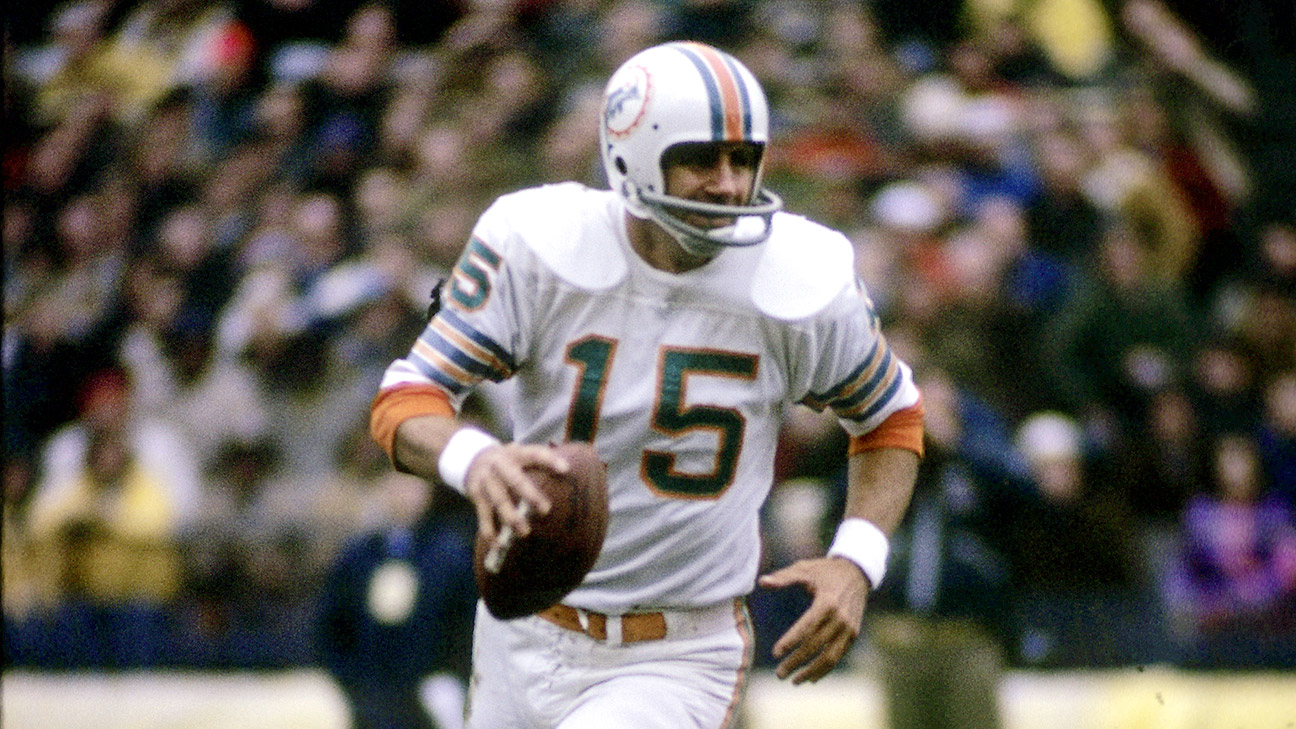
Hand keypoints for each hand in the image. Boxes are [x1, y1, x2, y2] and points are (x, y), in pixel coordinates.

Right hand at [463, 443, 566, 543]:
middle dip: (530, 495)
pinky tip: (497, 544)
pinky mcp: (476, 495)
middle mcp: (499, 465)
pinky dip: (489, 530)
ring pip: (499, 500)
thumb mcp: (520, 454)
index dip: (549, 460)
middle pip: (515, 480)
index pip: (534, 454)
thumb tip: (567, 472)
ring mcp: (486, 480)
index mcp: (515, 453)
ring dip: (511, 517)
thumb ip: (539, 461)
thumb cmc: (507, 461)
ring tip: (524, 532)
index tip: (566, 469)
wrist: (471, 458)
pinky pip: (483, 514)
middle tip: (546, 510)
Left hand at [758, 557, 868, 683]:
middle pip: (815, 646)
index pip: (806, 627)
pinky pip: (839, 656)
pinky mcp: (853, 634)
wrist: (856, 572)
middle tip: (779, 673)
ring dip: (811, 672)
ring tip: (794, 681)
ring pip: (830, 657)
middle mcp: (840, 618)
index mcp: (827, 602)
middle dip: (796, 662)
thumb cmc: (824, 571)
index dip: (791, 642)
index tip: (775, 653)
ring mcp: (849, 628)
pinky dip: (825, 669)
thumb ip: (783, 578)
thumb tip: (762, 583)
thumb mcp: (804, 569)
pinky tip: (811, 677)